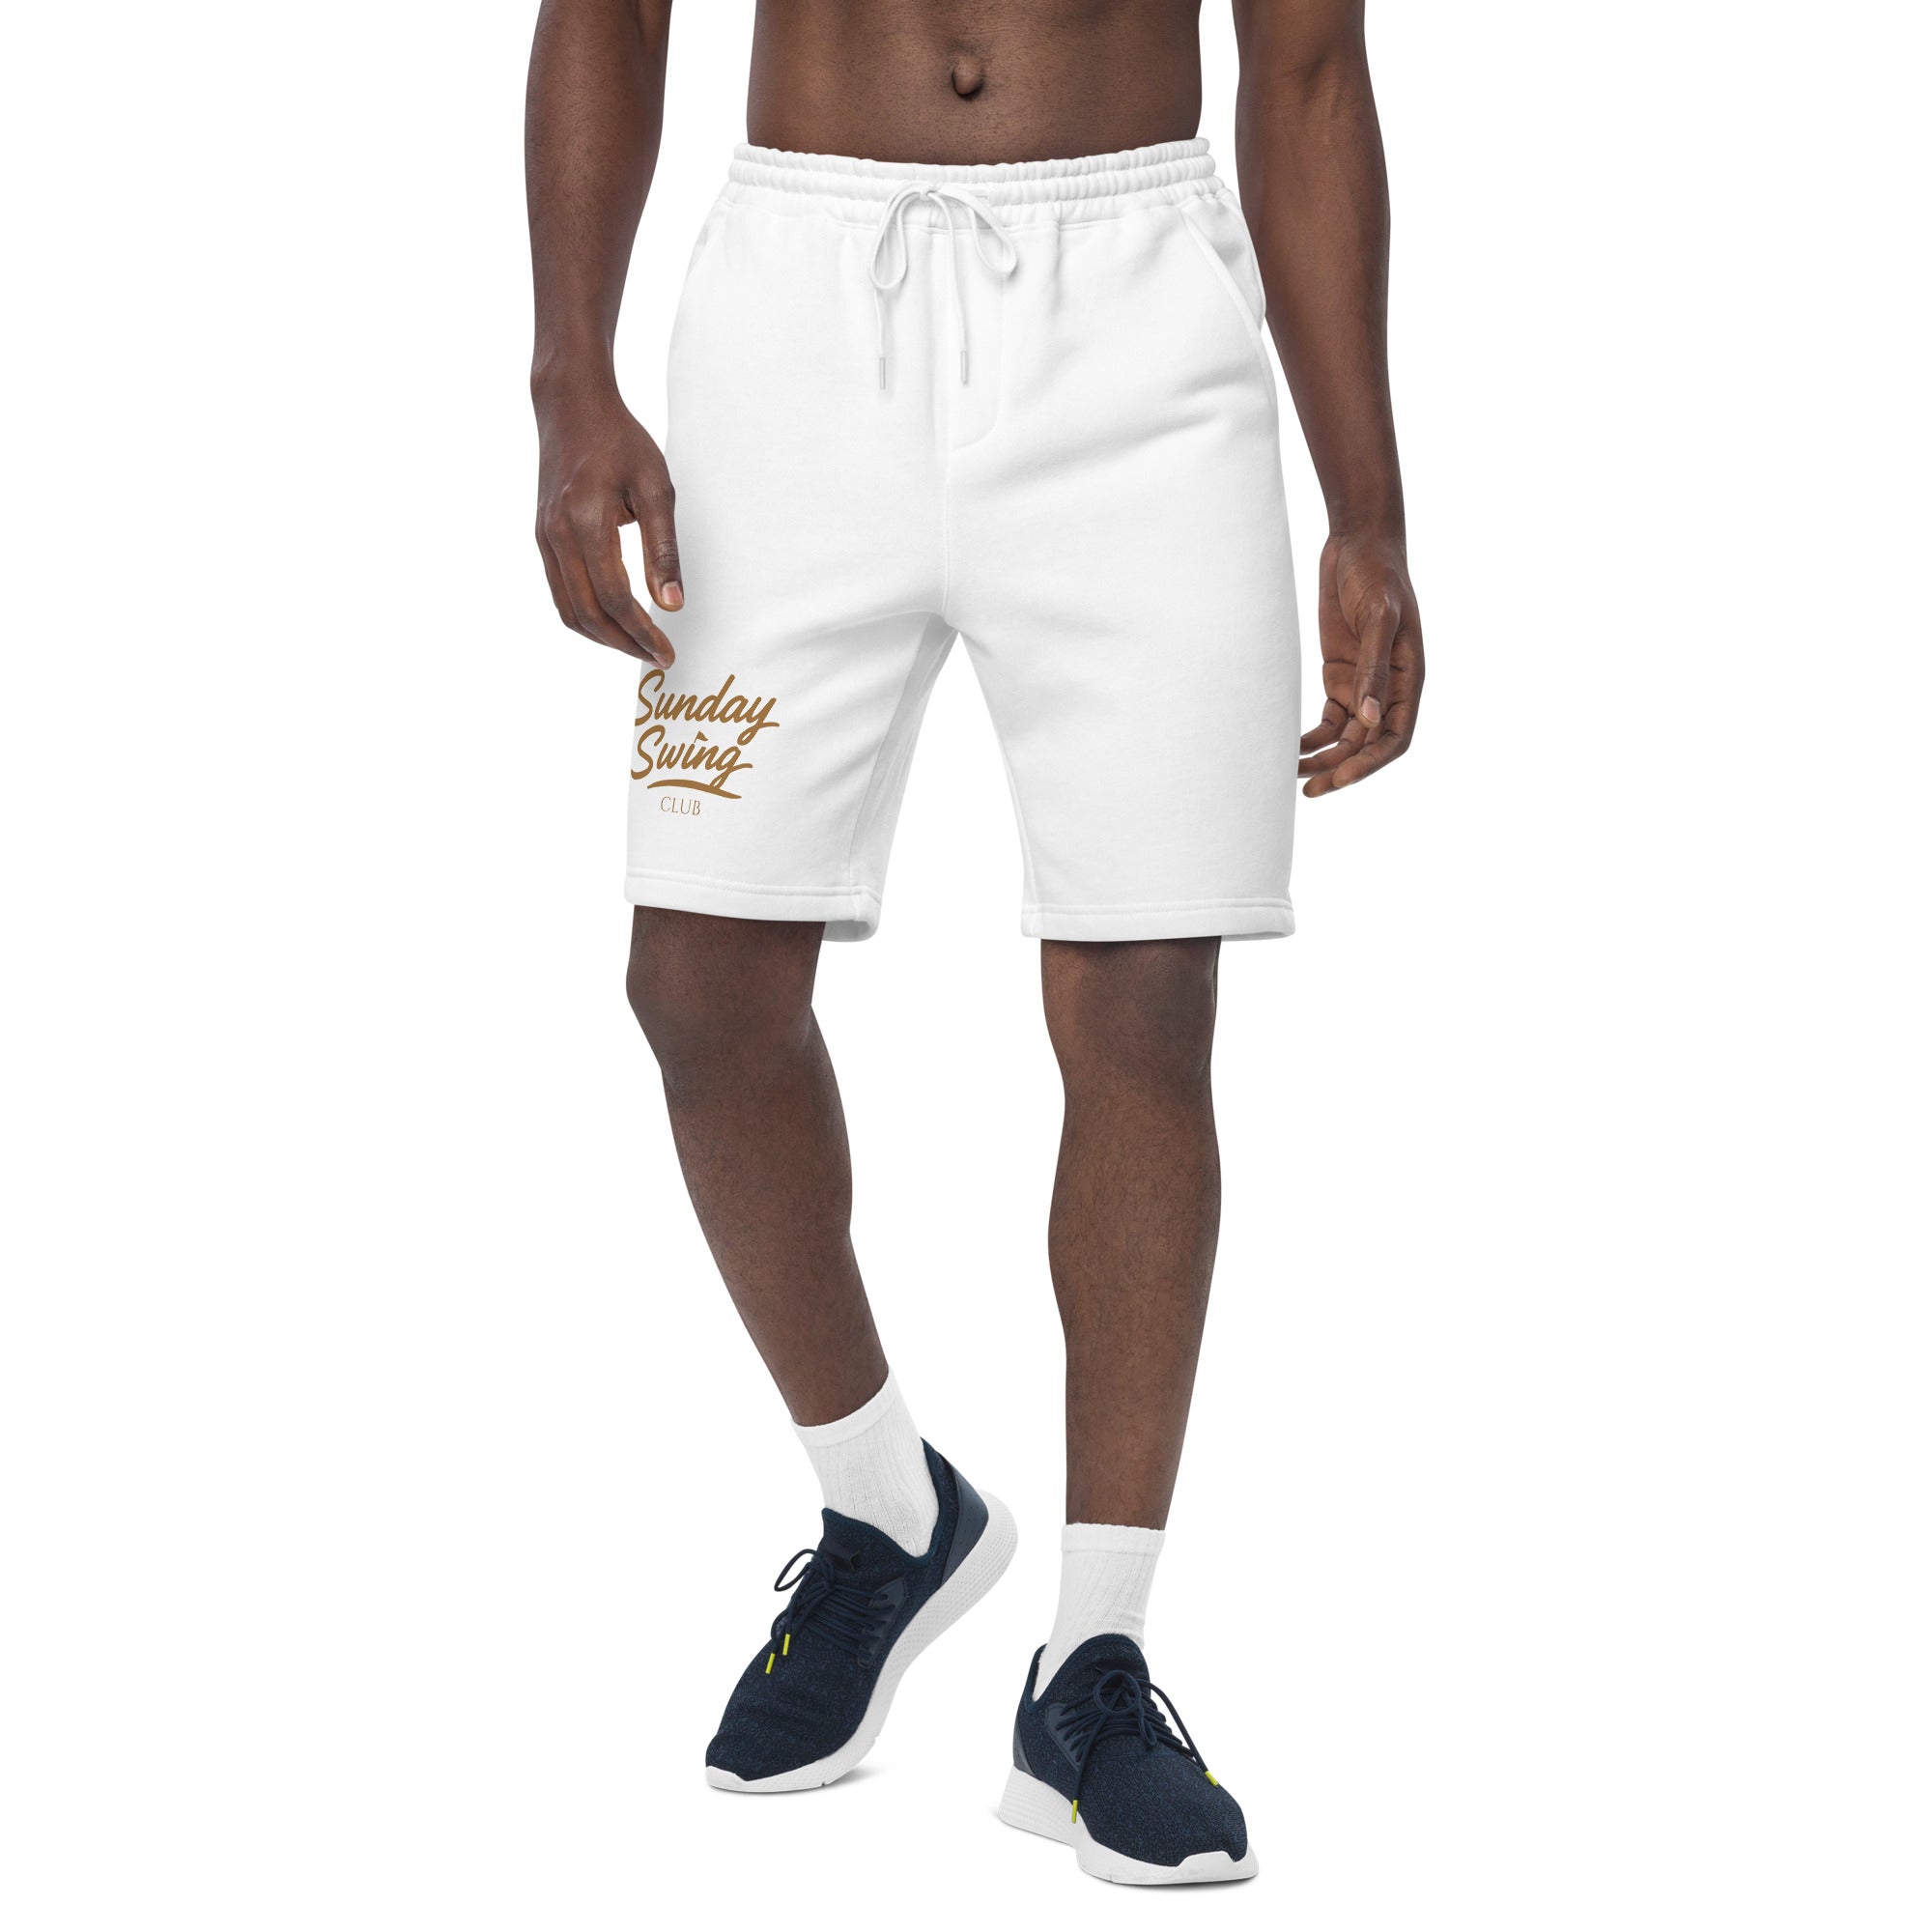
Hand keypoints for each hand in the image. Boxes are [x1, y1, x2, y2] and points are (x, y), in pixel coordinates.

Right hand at [533, 379, 681, 664]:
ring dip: (602, 637)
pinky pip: (559, 592)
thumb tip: (672, 604)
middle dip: (624, 643)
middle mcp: (557, 535)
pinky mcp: (542, 537)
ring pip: (568, 610)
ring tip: (636, 647)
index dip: (641, 631)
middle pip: (587, 613)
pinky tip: (611, 622)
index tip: (667, 651)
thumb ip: (663, 548)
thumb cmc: (620, 442)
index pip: (614, 597)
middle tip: (657, 657)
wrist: (570, 406)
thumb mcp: (655, 488)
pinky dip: (584, 617)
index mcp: (586, 522)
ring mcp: (544, 538)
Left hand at [1298, 529, 1423, 795]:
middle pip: (1367, 745)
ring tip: (1292, 777)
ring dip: (1322, 759)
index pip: (1395, 736)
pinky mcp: (1339, 676)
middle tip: (1311, 791)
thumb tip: (1370, 719)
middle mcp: (1388, 688)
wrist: (1358, 544)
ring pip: (1345, 738)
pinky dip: (1311, 738)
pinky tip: (1290, 751)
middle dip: (1341, 770)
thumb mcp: (1380, 618)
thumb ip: (1375, 668)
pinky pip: (1328, 720)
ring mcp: (1362, 684)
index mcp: (1409, 679)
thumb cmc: (1378, 575)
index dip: (1370, 763)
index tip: (1341, 779)